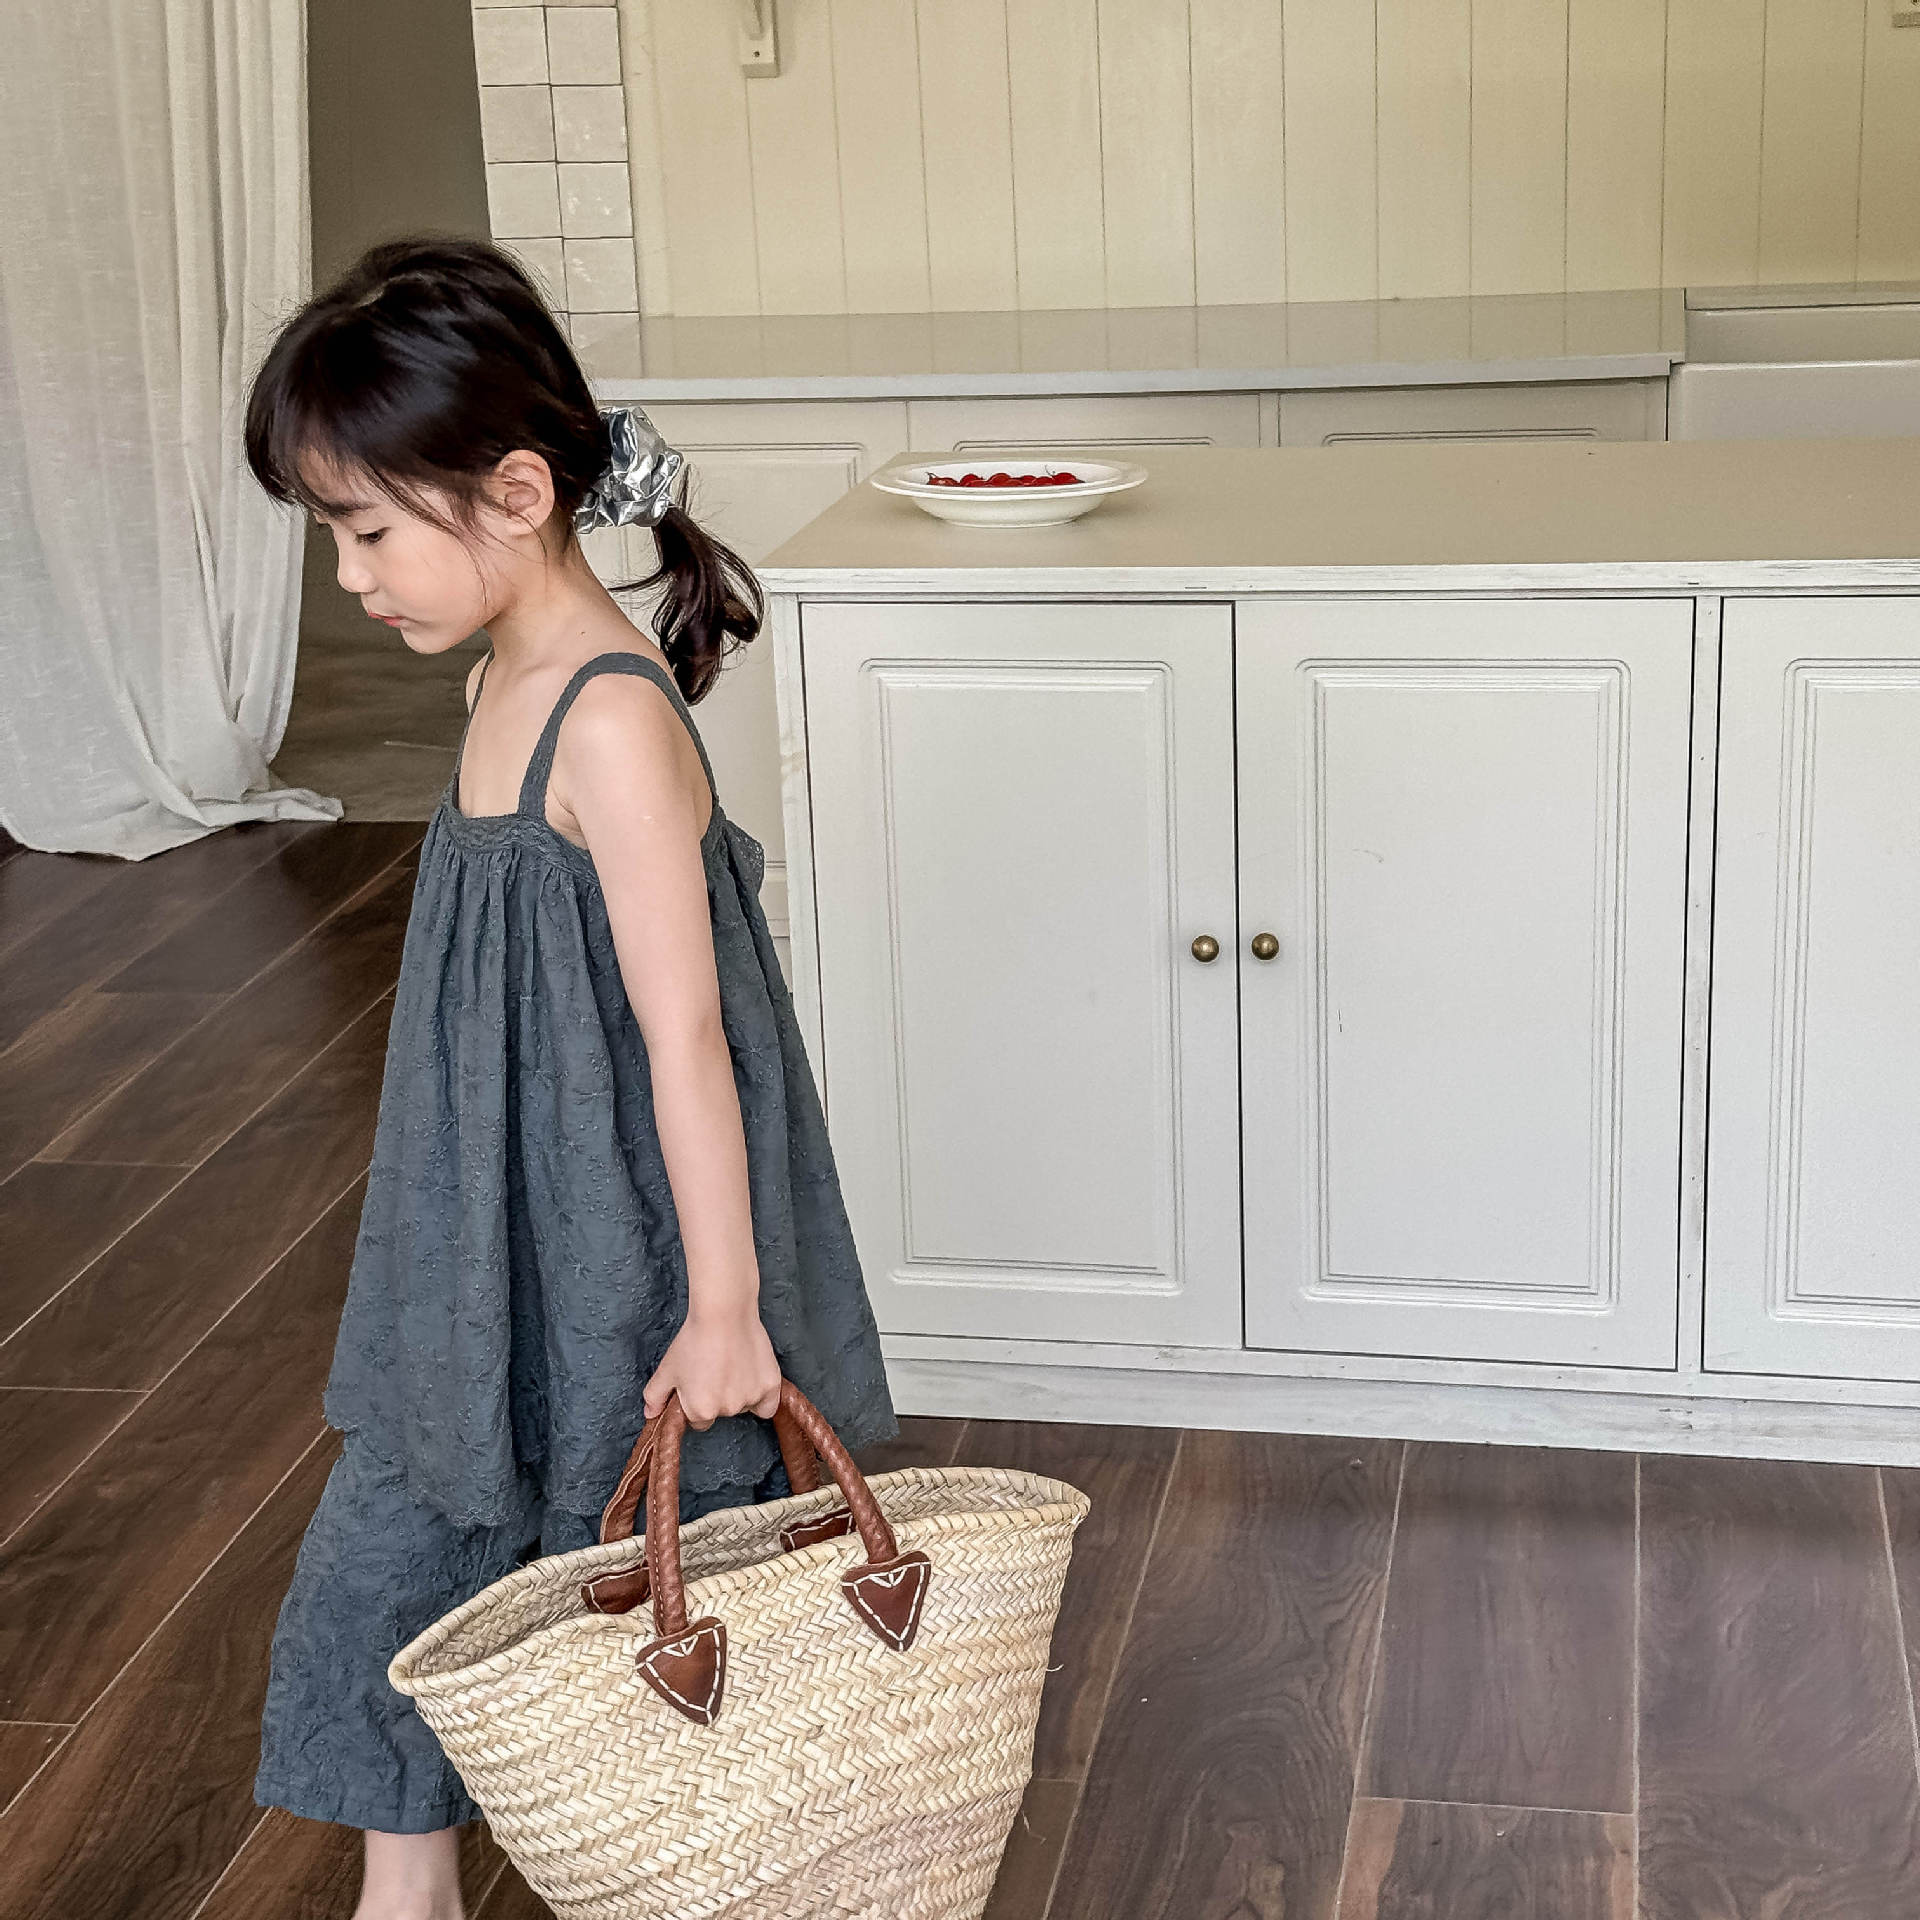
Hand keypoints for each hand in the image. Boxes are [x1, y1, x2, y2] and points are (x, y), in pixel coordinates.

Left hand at [642, 1303, 782, 1429]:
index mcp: (700, 1410)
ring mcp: (750, 1398)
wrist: (723, 1314)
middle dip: (718, 1397)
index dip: (698, 1402)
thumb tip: (651, 1414)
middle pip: (723, 1413)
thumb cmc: (693, 1340)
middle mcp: (726, 1409)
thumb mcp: (667, 1369)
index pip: (700, 1421)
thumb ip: (655, 1396)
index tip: (701, 1384)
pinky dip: (763, 1398)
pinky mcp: (770, 1386)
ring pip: (744, 1406)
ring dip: (740, 1394)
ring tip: (733, 1366)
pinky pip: (767, 1405)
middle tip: (716, 1370)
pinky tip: (754, 1381)